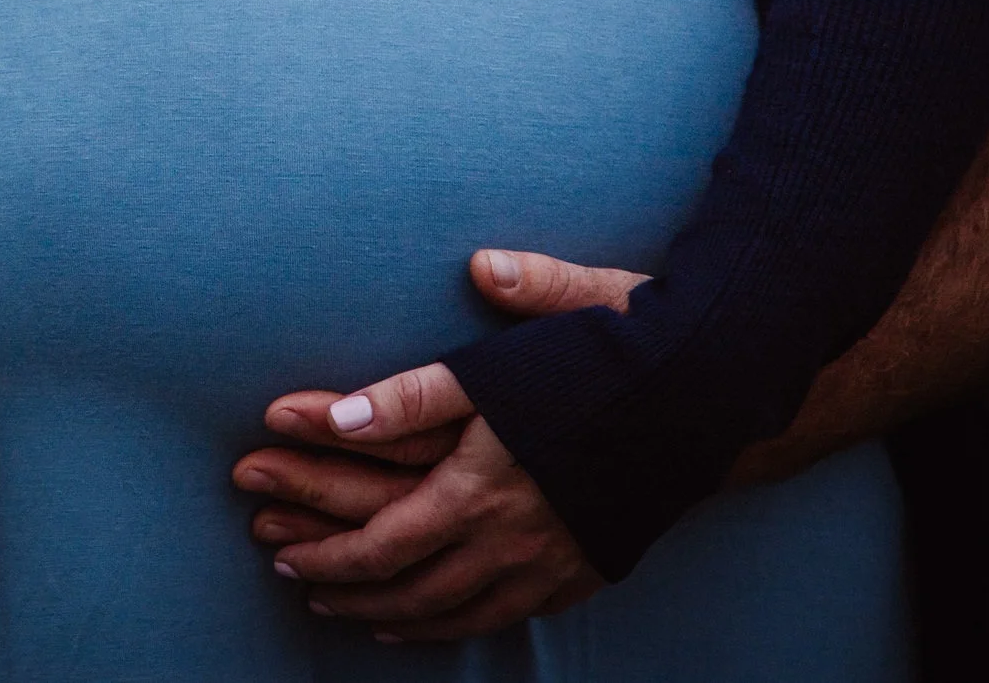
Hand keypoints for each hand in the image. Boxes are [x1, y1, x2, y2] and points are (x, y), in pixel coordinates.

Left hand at [252, 359, 601, 640]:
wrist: (704, 393)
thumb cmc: (594, 363)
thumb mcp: (496, 365)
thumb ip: (415, 391)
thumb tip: (338, 414)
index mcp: (477, 493)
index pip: (381, 545)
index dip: (327, 556)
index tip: (284, 553)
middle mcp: (511, 542)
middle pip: (410, 591)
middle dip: (347, 591)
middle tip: (300, 585)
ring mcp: (552, 564)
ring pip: (458, 615)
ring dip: (396, 617)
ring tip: (353, 611)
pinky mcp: (585, 570)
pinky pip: (509, 617)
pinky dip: (458, 625)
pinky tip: (438, 619)